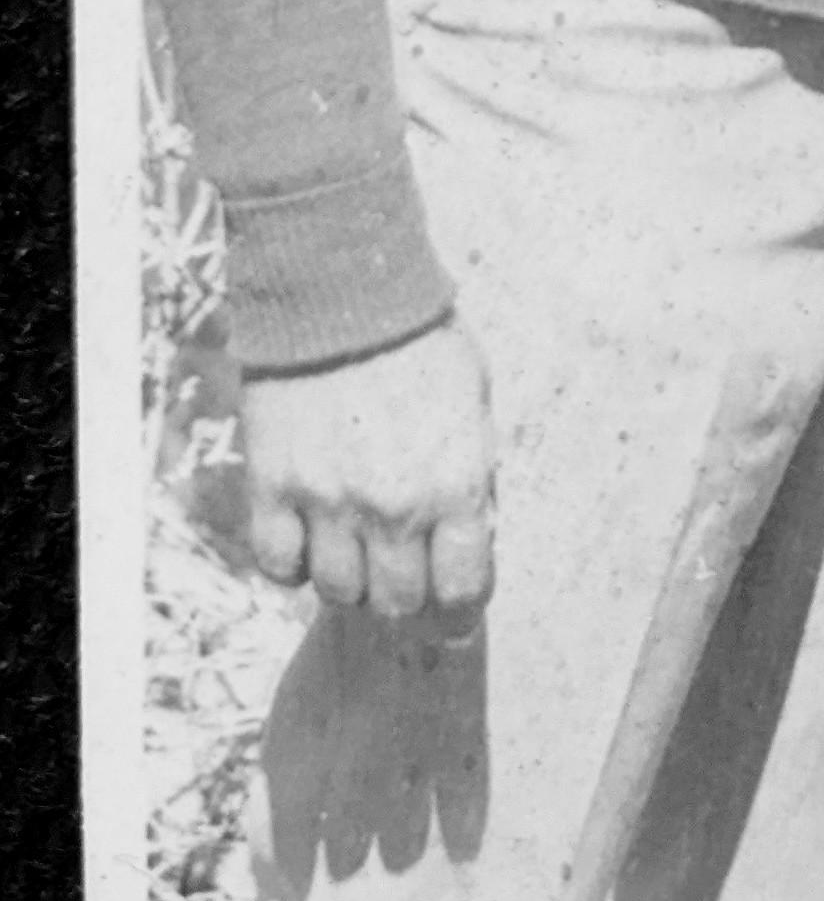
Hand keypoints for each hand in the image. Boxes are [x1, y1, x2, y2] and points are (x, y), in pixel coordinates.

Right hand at [241, 315, 495, 619]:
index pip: (463, 592)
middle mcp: (393, 507)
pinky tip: (308, 536)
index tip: (454, 607)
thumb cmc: (421, 342)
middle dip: (405, 595)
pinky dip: (292, 564)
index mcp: (455, 485)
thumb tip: (469, 536)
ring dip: (349, 577)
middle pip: (396, 603)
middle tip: (402, 572)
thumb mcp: (475, 405)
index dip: (460, 609)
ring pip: (336, 591)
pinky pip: (277, 566)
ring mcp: (327, 503)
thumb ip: (471, 476)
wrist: (342, 291)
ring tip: (355, 544)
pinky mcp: (272, 489)